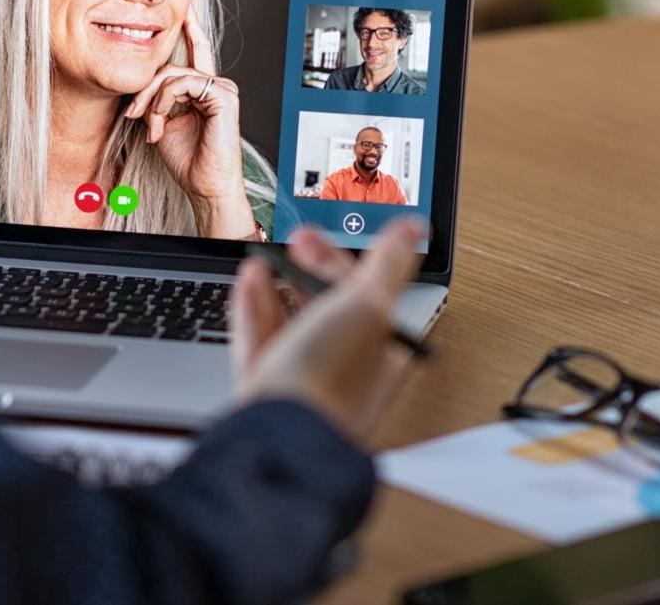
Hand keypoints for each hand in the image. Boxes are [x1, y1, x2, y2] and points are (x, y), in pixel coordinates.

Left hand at [124, 8, 253, 237]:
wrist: (205, 185)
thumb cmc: (188, 160)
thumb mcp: (162, 123)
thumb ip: (155, 100)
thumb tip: (140, 90)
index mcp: (202, 90)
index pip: (195, 53)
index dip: (189, 31)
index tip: (182, 13)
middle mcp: (214, 86)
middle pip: (171, 68)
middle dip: (146, 89)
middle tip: (133, 112)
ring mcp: (221, 89)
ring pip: (174, 74)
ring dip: (153, 100)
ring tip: (151, 125)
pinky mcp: (224, 96)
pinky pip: (184, 83)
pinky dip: (165, 100)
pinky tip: (161, 120)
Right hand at [229, 217, 426, 443]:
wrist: (279, 431)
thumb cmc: (329, 377)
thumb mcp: (367, 305)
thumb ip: (388, 263)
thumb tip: (411, 227)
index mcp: (380, 353)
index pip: (365, 295)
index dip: (339, 259)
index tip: (314, 236)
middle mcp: (344, 368)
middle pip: (326, 308)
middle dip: (307, 270)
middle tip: (291, 242)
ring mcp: (302, 380)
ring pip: (290, 322)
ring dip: (276, 285)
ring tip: (263, 259)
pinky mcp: (266, 388)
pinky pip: (260, 340)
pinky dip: (254, 308)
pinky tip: (248, 282)